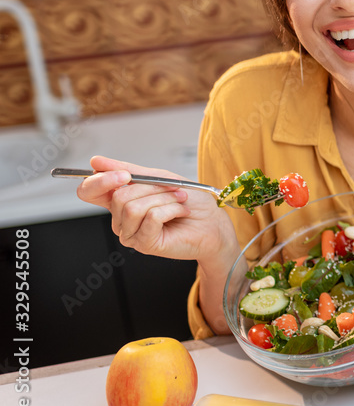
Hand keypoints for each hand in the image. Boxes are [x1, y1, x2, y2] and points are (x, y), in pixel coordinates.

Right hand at [78, 155, 237, 267]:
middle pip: (118, 196)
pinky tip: (181, 212)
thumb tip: (96, 161)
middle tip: (173, 190)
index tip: (124, 174)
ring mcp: (131, 233)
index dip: (100, 181)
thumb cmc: (191, 201)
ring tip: (180, 200)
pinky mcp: (144, 243)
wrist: (213, 223)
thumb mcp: (159, 178)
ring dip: (164, 198)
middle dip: (152, 188)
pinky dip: (171, 209)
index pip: (89, 191)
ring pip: (133, 207)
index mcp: (121, 200)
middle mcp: (121, 219)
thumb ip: (129, 170)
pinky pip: (150, 217)